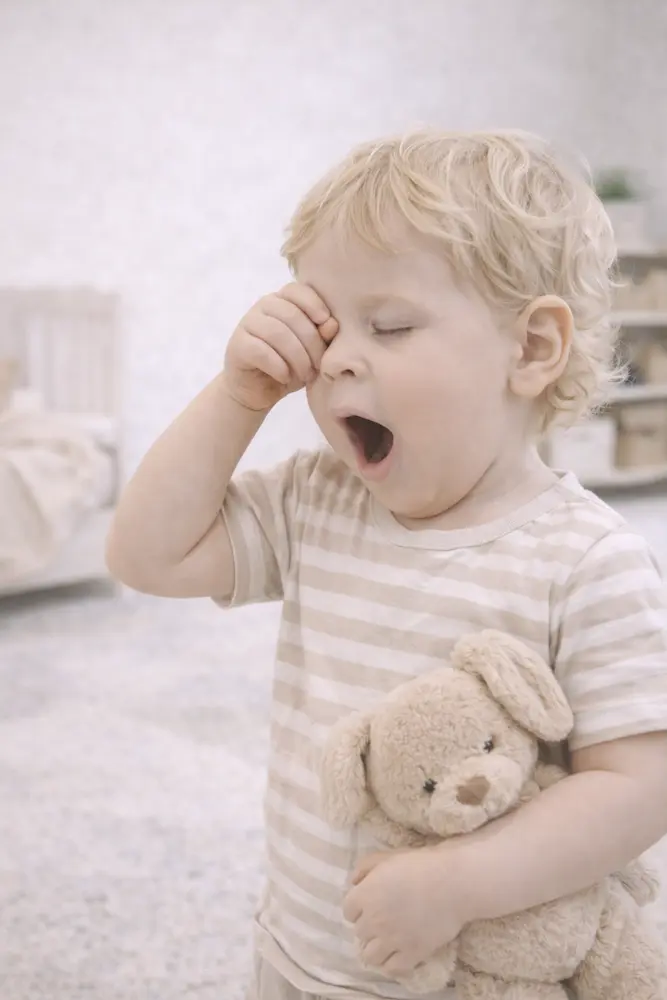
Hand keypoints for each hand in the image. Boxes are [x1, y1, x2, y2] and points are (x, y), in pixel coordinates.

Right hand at [223, 282, 337, 410]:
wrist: (257, 391)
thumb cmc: (289, 366)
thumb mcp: (312, 352)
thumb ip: (323, 336)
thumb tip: (331, 324)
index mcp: (282, 301)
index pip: (296, 290)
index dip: (314, 304)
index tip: (326, 323)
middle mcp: (262, 307)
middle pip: (292, 315)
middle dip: (311, 343)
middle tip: (318, 366)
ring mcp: (247, 324)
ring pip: (277, 333)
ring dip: (297, 358)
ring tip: (304, 375)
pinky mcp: (237, 345)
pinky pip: (261, 351)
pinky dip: (279, 366)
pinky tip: (285, 377)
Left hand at [343, 846, 467, 977]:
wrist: (453, 882)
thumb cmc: (420, 864)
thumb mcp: (387, 857)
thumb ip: (364, 868)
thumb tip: (354, 883)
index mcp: (365, 895)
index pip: (348, 911)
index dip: (359, 908)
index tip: (370, 905)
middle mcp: (374, 920)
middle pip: (360, 933)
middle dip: (369, 927)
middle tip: (383, 920)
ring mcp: (392, 940)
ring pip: (370, 956)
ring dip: (376, 949)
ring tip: (388, 941)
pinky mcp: (412, 954)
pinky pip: (392, 969)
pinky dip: (392, 964)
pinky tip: (399, 954)